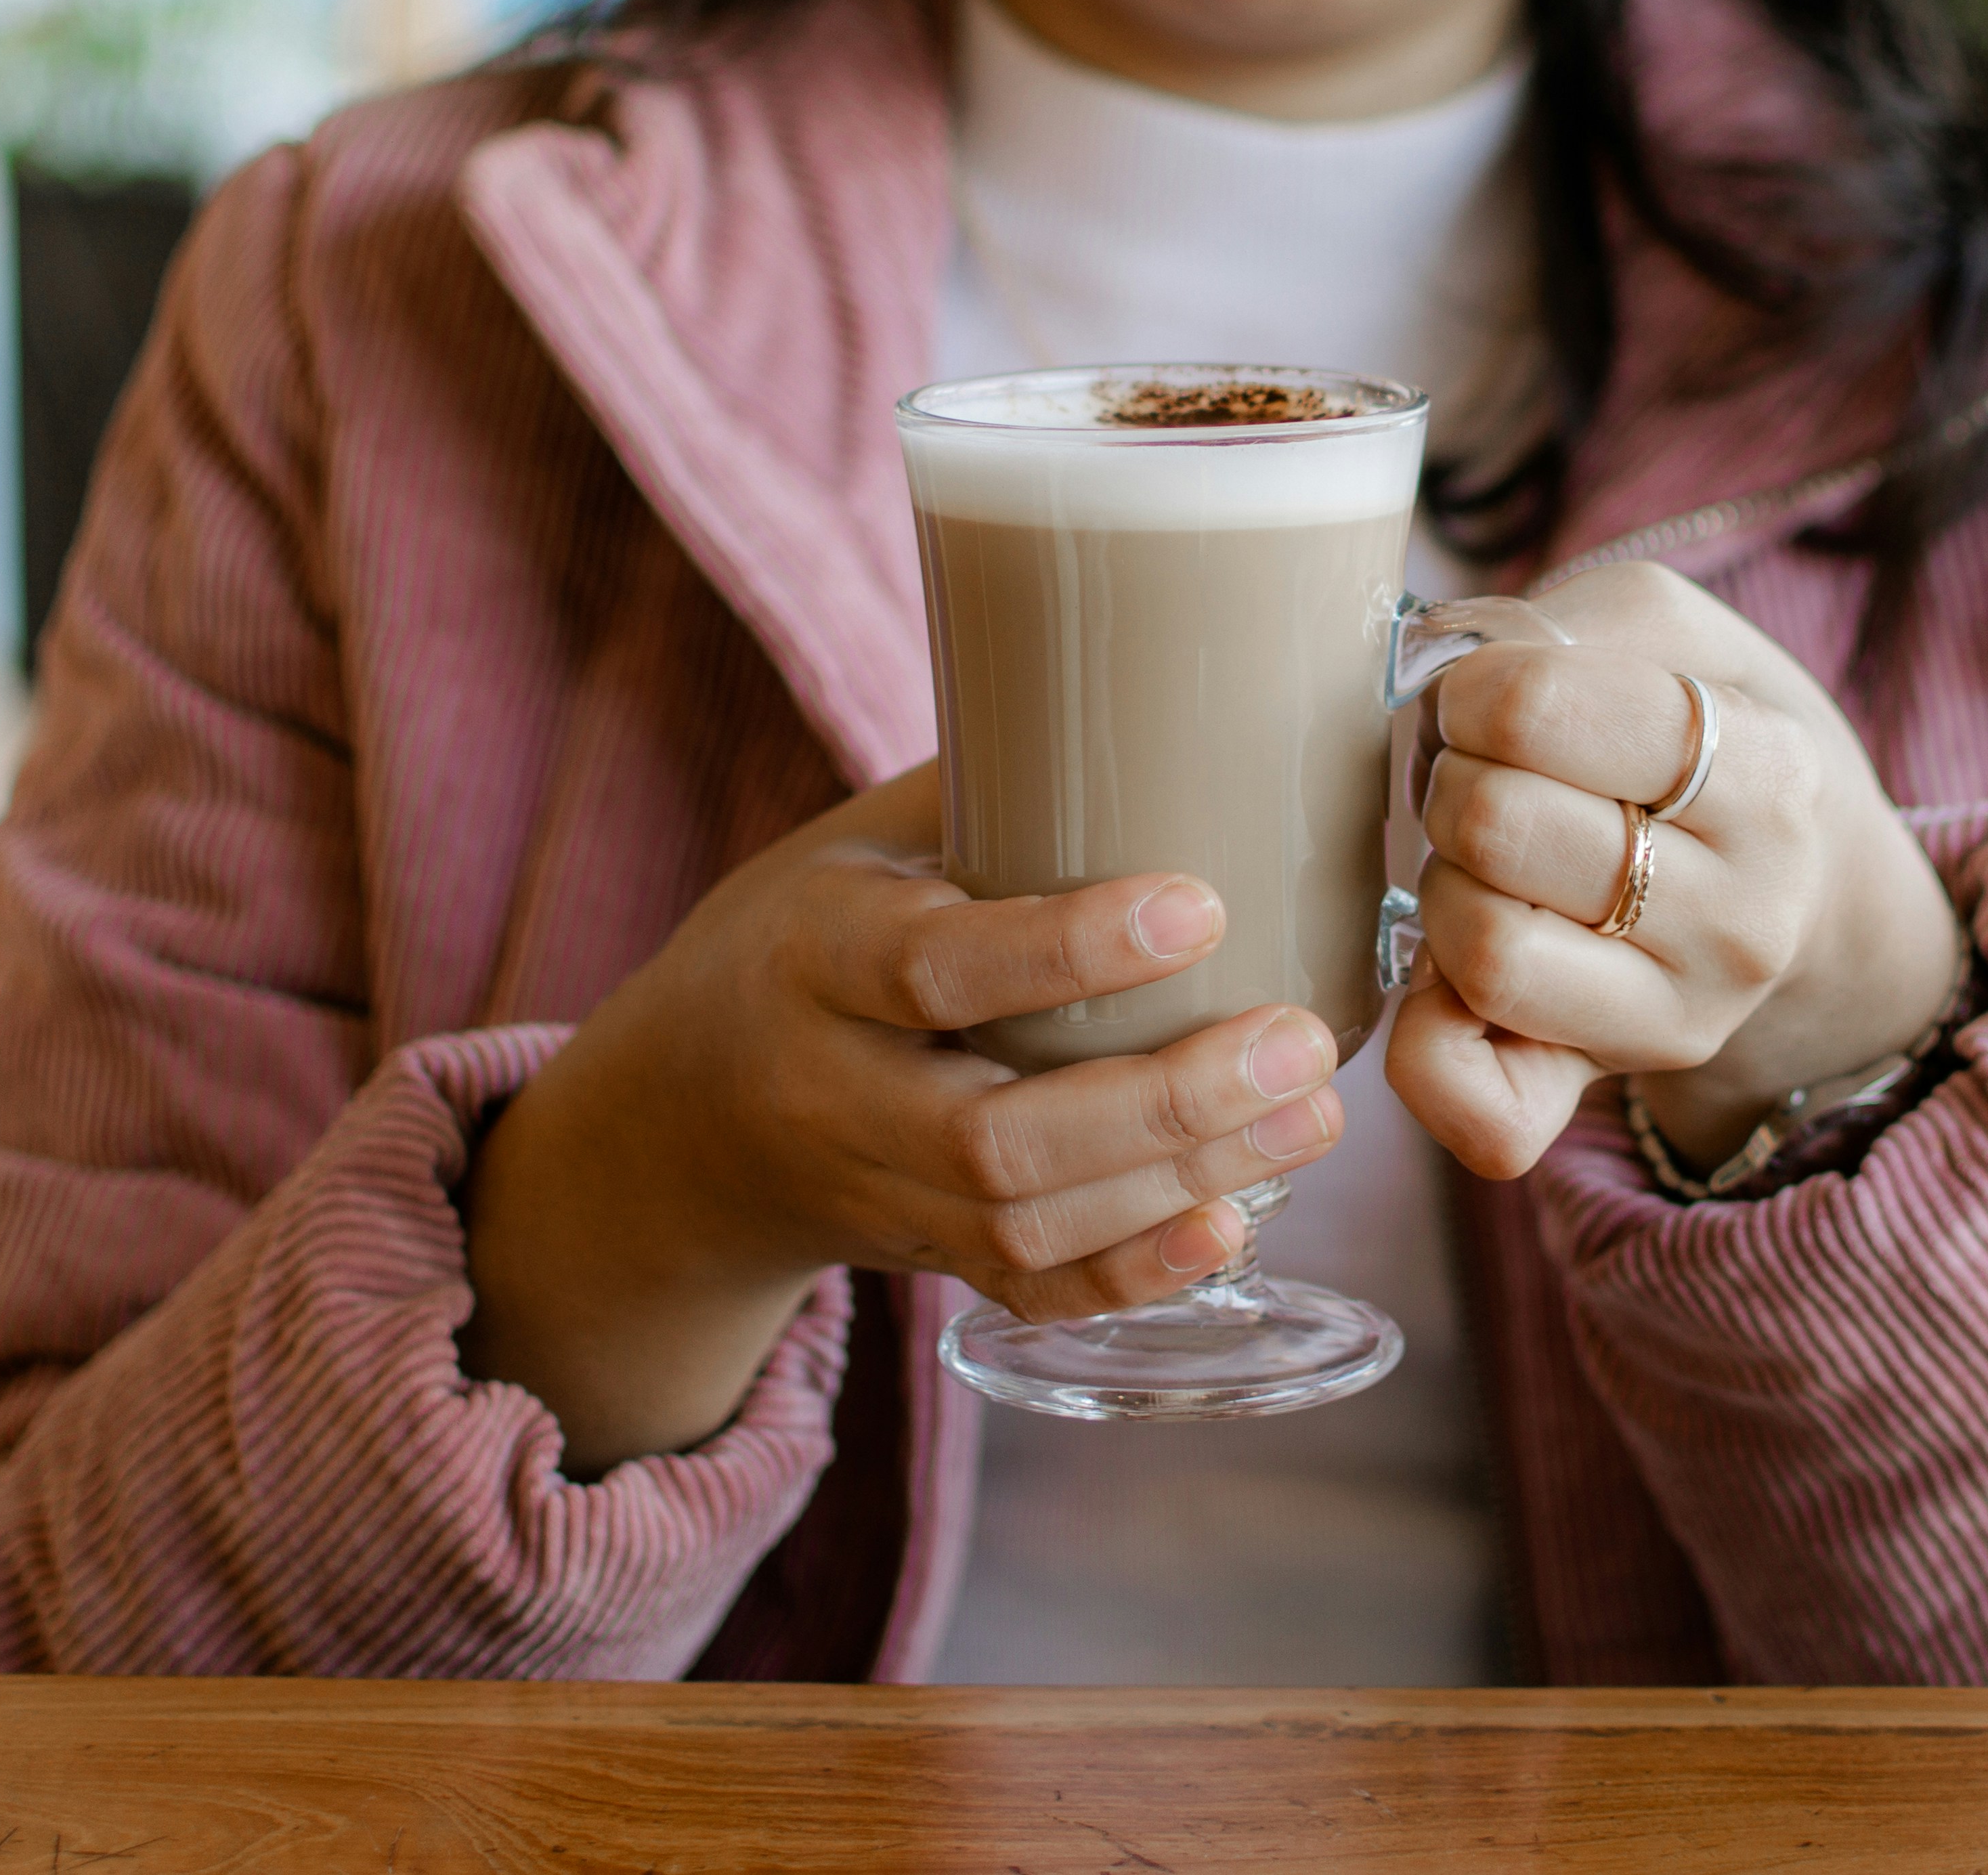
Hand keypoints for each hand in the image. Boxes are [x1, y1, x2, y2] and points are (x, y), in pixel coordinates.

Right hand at [458, 762, 1344, 1467]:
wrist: (676, 1115)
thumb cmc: (807, 934)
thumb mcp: (857, 843)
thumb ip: (993, 792)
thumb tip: (1179, 694)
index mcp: (811, 957)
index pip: (933, 968)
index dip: (1067, 949)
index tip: (1199, 907)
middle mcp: (831, 1093)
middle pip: (996, 1136)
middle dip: (1165, 1102)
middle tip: (1298, 1041)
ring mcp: (873, 1192)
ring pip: (1026, 1224)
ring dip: (1182, 1182)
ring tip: (1311, 1116)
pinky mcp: (917, 1259)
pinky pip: (1026, 1293)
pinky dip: (1133, 1273)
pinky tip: (1236, 1224)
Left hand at [1386, 562, 1960, 1179]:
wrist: (1801, 878)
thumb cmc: (1701, 732)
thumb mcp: (1669, 633)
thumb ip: (1560, 626)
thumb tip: (1445, 681)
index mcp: (1766, 772)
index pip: (1537, 712)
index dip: (1471, 692)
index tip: (1488, 702)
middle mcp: (1743, 915)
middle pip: (1494, 827)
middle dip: (1452, 783)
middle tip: (1482, 780)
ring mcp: (1685, 1016)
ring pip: (1478, 949)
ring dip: (1440, 884)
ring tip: (1483, 862)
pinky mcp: (1612, 1087)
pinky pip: (1487, 1111)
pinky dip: (1428, 1046)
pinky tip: (1443, 980)